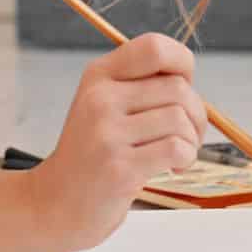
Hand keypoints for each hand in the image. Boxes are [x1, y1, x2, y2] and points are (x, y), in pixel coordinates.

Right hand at [26, 32, 208, 251]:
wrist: (56, 204)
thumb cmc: (92, 156)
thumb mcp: (104, 107)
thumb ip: (140, 86)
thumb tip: (189, 78)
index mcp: (98, 75)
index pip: (154, 47)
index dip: (182, 64)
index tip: (183, 90)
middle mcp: (100, 98)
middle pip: (178, 88)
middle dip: (196, 115)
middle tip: (186, 136)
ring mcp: (107, 133)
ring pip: (180, 119)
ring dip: (192, 141)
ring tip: (176, 156)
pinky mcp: (119, 167)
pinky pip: (176, 148)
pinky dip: (186, 158)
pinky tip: (173, 168)